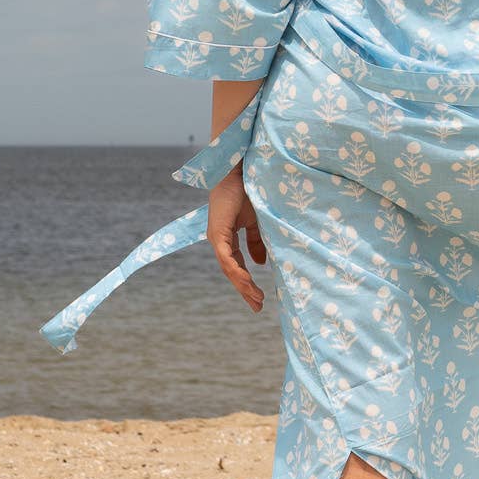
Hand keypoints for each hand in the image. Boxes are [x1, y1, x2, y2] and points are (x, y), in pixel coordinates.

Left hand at [208, 164, 268, 311]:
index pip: (237, 265)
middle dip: (245, 289)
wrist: (241, 172)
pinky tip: (246, 281)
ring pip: (228, 267)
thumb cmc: (248, 192)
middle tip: (257, 306)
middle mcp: (219, 240)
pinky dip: (236, 270)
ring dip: (242, 284)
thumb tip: (261, 263)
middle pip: (232, 271)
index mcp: (227, 238)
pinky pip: (225, 257)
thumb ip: (256, 242)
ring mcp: (216, 237)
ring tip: (255, 298)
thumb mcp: (257, 222)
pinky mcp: (217, 232)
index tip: (258, 297)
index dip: (247, 281)